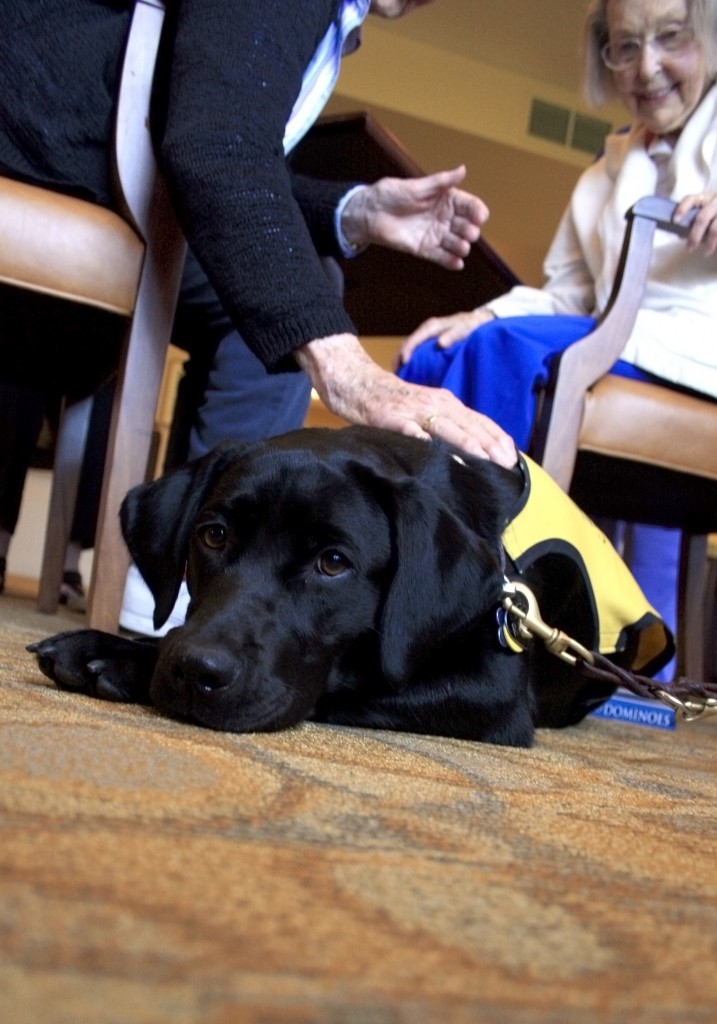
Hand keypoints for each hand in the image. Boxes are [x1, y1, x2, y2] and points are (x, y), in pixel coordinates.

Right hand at [294, 334, 517, 467]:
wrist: (356, 382)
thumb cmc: (392, 402)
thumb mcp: (425, 410)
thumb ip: (446, 425)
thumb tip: (473, 449)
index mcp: (446, 402)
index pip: (479, 421)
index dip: (498, 438)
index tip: (514, 458)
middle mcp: (435, 403)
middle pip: (469, 425)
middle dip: (490, 445)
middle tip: (507, 466)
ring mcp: (413, 410)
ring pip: (446, 426)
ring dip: (467, 443)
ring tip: (484, 460)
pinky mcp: (390, 417)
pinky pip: (409, 429)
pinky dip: (422, 439)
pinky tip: (434, 450)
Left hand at [341, 166, 488, 269]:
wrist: (370, 213)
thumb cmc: (391, 195)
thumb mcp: (416, 186)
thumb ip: (440, 182)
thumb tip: (463, 169)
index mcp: (446, 199)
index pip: (468, 205)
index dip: (477, 210)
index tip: (480, 216)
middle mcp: (444, 218)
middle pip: (465, 226)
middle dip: (470, 230)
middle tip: (470, 233)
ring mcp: (436, 234)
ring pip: (455, 243)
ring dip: (462, 246)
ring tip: (462, 247)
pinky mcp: (425, 249)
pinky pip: (441, 257)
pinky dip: (450, 261)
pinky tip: (458, 264)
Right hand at [395, 308, 494, 367]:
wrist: (478, 321)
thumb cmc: (472, 326)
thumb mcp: (465, 329)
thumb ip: (453, 335)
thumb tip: (440, 344)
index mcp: (432, 327)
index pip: (413, 340)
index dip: (406, 352)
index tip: (403, 365)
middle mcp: (426, 329)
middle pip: (406, 344)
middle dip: (398, 359)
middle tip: (394, 375)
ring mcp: (426, 335)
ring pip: (408, 347)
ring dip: (401, 360)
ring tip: (398, 375)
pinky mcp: (429, 340)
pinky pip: (415, 349)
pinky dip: (409, 359)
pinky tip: (408, 371)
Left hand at [674, 191, 716, 253]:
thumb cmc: (714, 212)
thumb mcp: (705, 212)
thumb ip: (693, 221)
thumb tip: (680, 235)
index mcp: (704, 197)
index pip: (690, 199)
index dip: (682, 209)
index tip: (675, 221)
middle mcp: (715, 201)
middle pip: (702, 218)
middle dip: (694, 236)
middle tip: (689, 248)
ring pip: (714, 229)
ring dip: (709, 243)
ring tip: (706, 252)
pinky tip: (715, 249)